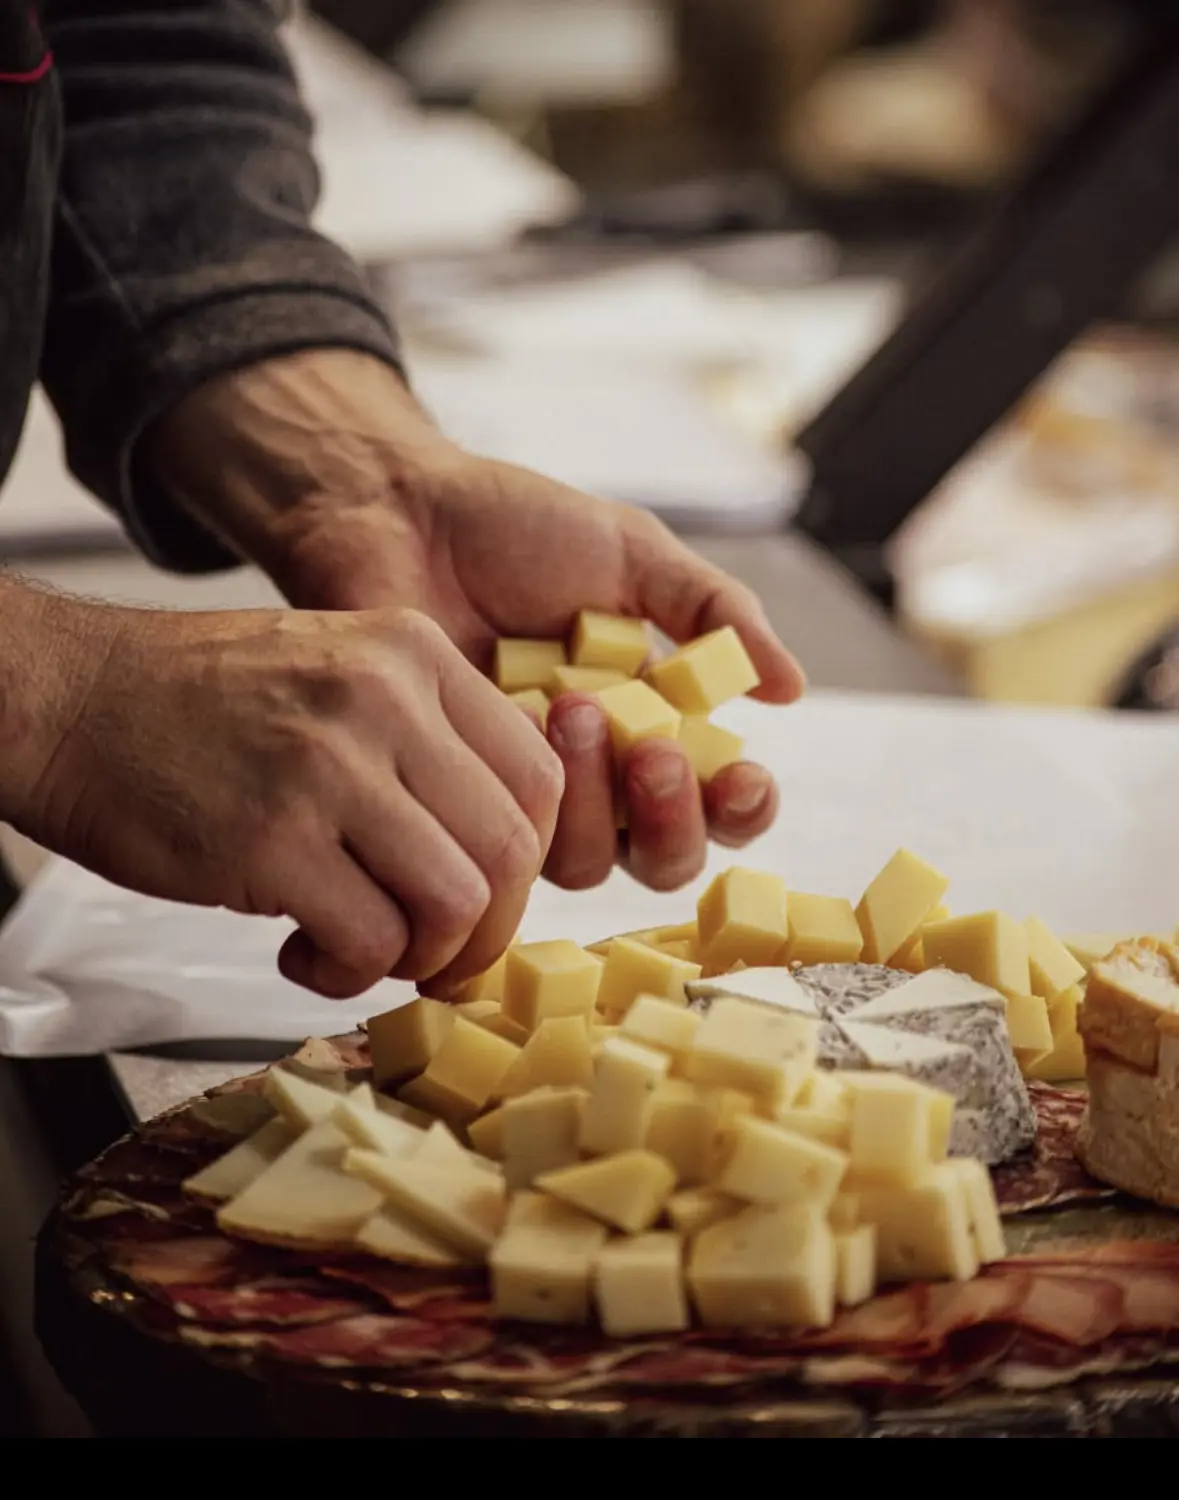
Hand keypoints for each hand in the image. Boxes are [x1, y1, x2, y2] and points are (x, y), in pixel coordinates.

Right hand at [7, 588, 562, 996]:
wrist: (69, 699)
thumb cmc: (198, 703)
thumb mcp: (338, 673)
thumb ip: (426, 742)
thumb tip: (495, 857)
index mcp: (414, 655)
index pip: (539, 777)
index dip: (524, 862)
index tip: (484, 895)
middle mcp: (384, 699)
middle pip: (513, 850)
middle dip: (486, 931)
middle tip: (437, 953)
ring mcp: (328, 767)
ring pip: (457, 903)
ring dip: (423, 958)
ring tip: (365, 952)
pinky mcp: (270, 840)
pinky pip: (371, 942)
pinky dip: (351, 973)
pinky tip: (305, 954)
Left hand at [147, 350, 804, 906]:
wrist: (400, 513)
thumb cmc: (513, 528)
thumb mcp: (632, 553)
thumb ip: (715, 613)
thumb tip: (789, 689)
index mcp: (652, 718)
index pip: (718, 799)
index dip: (740, 807)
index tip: (742, 775)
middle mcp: (598, 773)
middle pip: (663, 856)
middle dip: (672, 818)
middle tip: (652, 750)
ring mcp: (527, 792)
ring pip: (589, 863)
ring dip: (596, 797)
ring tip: (571, 705)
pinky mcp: (460, 799)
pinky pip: (508, 843)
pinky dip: (527, 794)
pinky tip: (521, 722)